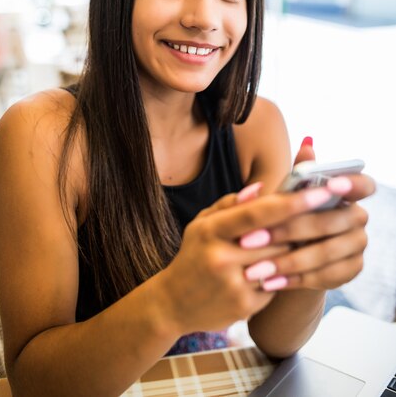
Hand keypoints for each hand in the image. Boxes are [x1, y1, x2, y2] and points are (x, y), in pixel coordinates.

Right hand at [157, 181, 345, 335]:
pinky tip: (267, 272)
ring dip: (290, 251)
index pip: (258, 213)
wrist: (174, 304)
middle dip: (296, 229)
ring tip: (288, 243)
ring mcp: (233, 284)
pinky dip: (277, 276)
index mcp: (210, 231)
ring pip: (281, 262)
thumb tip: (261, 188)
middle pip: (277, 238)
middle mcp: (221, 257)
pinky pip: (275, 285)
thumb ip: (230, 204)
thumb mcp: (201, 224)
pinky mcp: (244, 306)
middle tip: (316, 218)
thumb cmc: (193, 256)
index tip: (320, 193)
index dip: (292, 202)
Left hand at [242, 137, 375, 291]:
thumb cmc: (288, 216)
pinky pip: (324, 276)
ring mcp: (357, 246)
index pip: (363, 184)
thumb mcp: (287, 196)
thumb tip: (307, 143)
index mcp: (348, 193)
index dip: (351, 184)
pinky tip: (270, 282)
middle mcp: (358, 218)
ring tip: (254, 267)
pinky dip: (295, 279)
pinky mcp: (350, 271)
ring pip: (325, 253)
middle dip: (290, 229)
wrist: (292, 255)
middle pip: (332, 222)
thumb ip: (298, 175)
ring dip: (287, 260)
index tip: (330, 185)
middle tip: (253, 238)